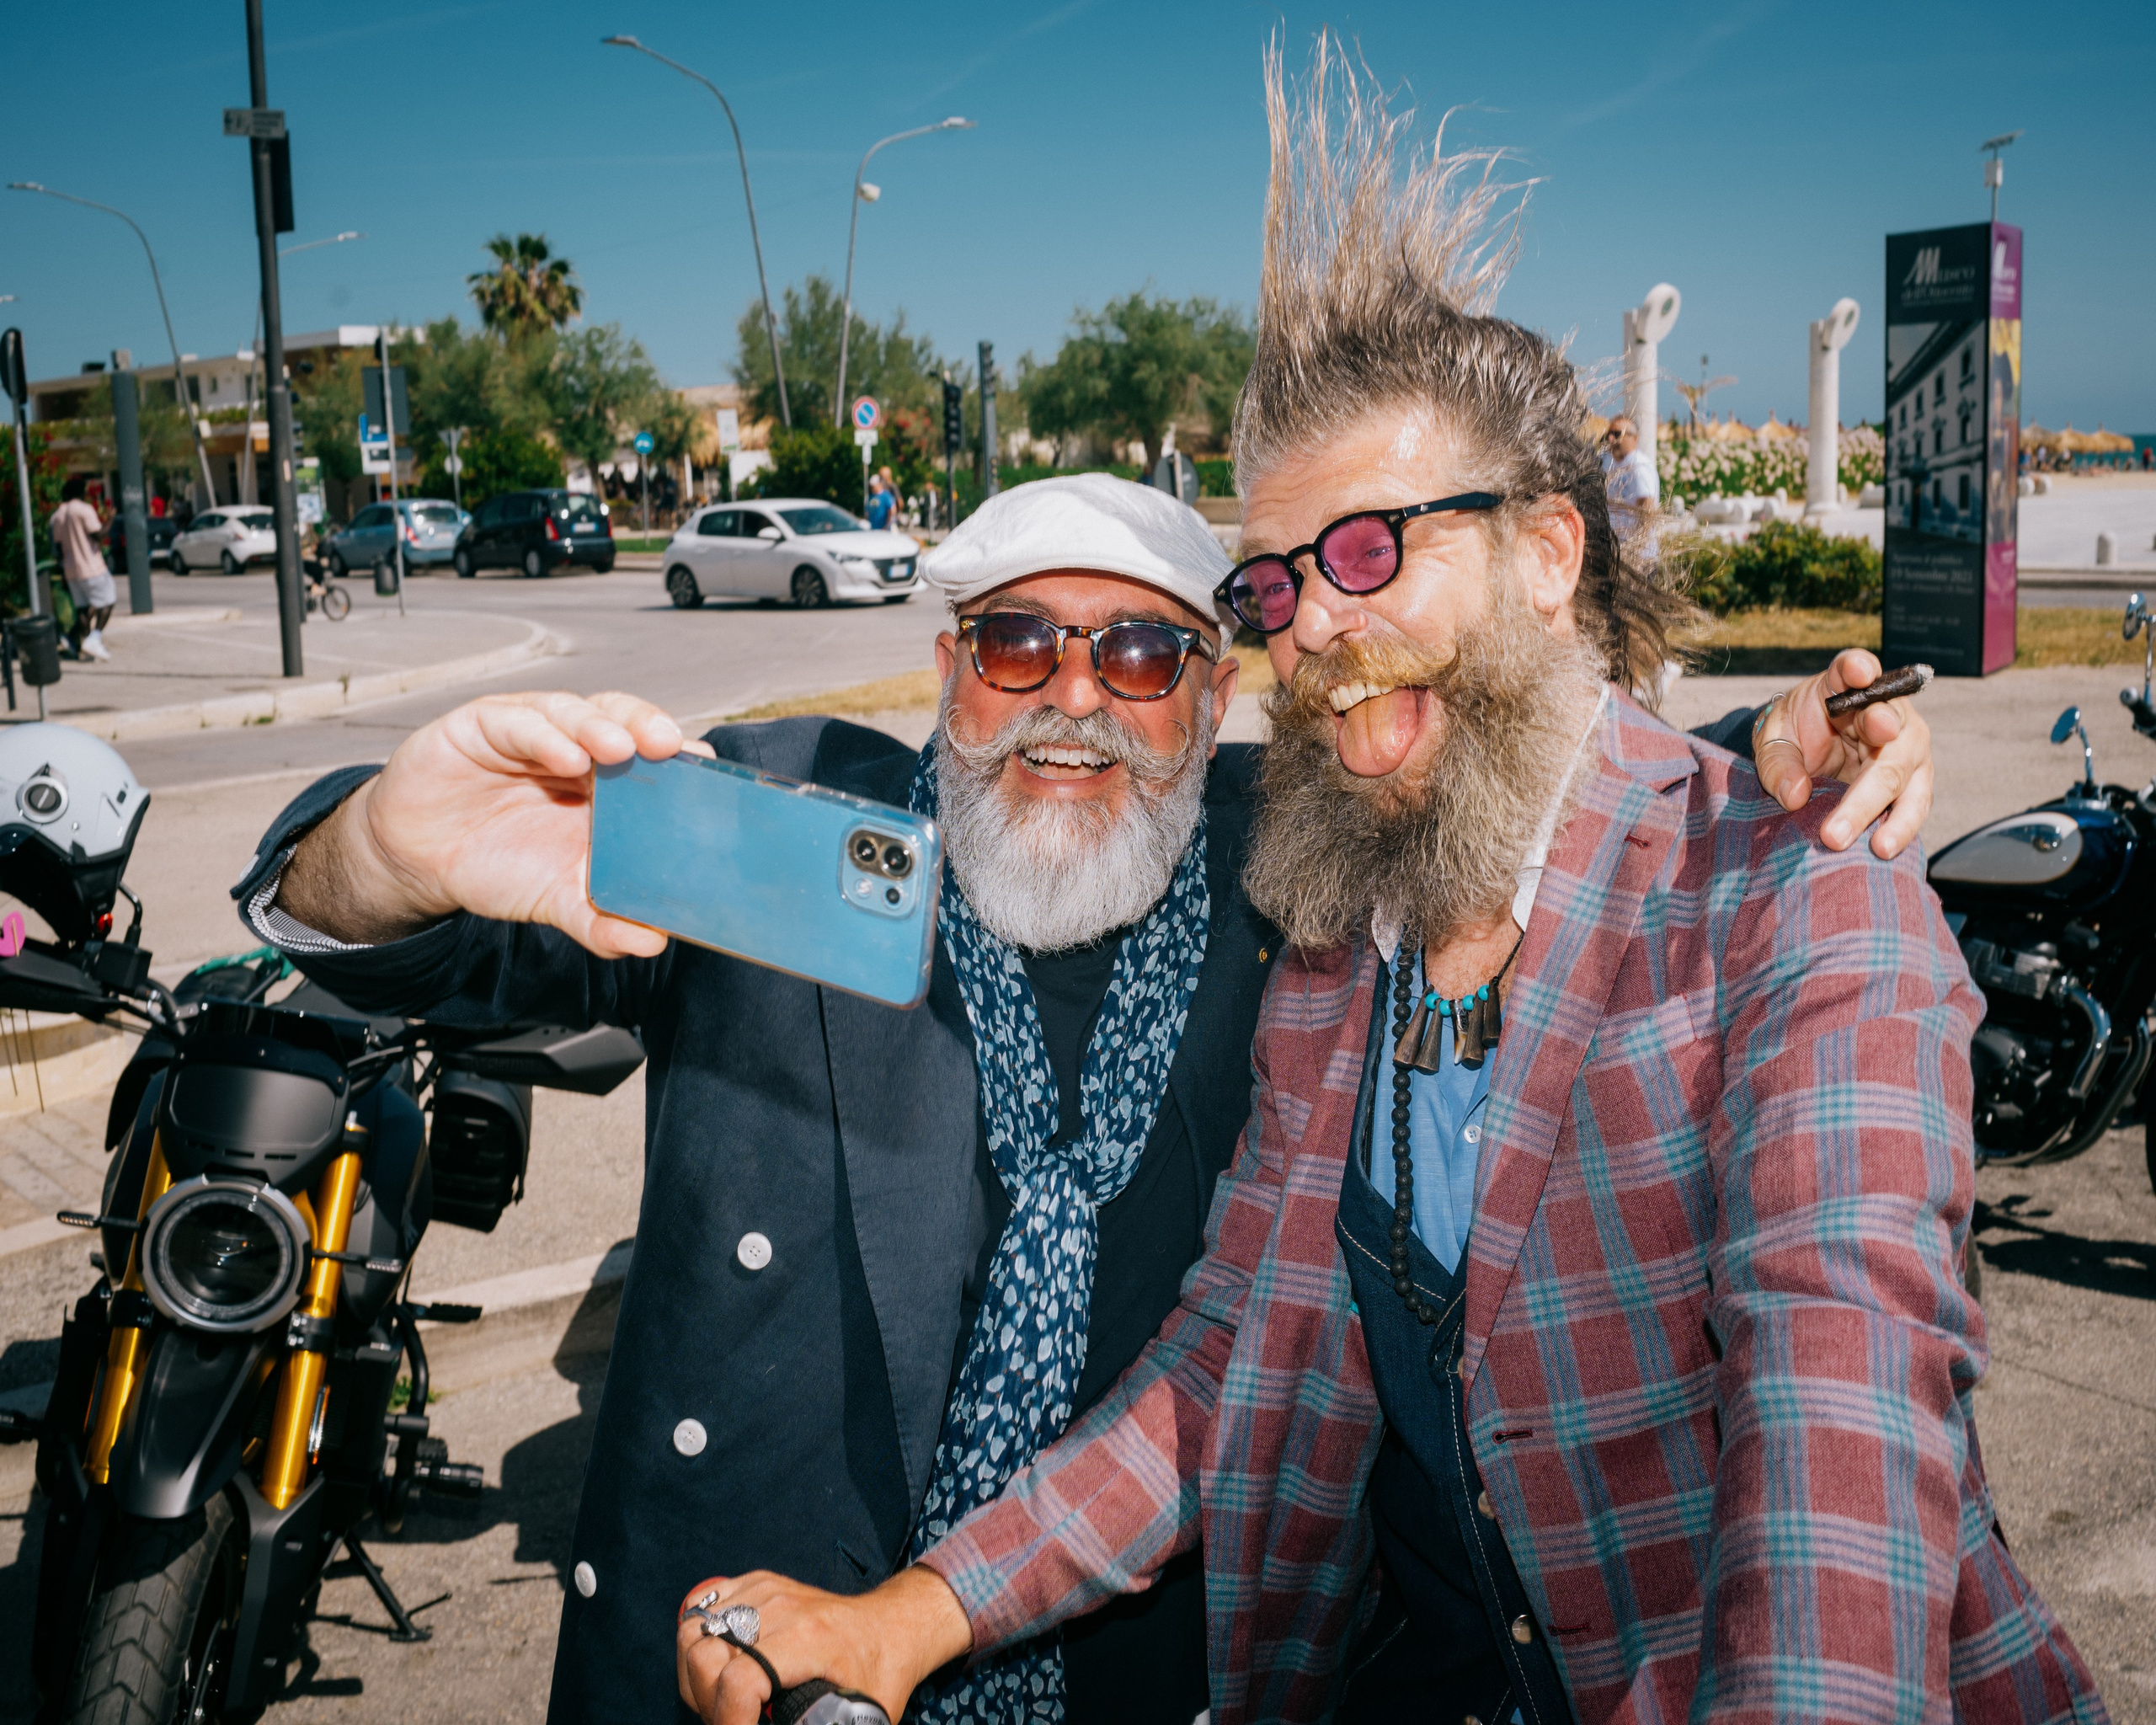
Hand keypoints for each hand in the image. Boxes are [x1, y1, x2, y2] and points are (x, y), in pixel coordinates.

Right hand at [276, 690, 712, 952]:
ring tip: (620, 749)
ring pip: (576, 711)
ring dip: (602, 726)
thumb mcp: (557, 898)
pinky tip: (564, 756)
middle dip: (649, 728)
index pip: (654, 757)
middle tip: (669, 747)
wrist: (420, 861)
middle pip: (624, 721)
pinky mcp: (484, 724)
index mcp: (607, 783)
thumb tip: (652, 943)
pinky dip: (545, 736)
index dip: (680, 759)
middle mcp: (577, 746)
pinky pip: (518, 721)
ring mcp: (533, 730)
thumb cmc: (500, 863)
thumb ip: (603, 921)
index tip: (708, 772)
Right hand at [675, 1566, 970, 1724]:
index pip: (741, 1679)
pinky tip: (719, 1667)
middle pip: (705, 1656)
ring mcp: (765, 1589)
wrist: (891, 1625)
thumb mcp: (863, 1718)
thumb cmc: (879, 1676)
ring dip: (696, 1677)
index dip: (727, 1721)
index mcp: (810, 1639)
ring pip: (692, 1633)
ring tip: (723, 1700)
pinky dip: (697, 1643)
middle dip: (706, 1704)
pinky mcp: (756, 1583)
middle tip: (732, 1721)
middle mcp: (783, 1607)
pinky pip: (698, 1609)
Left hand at [1752, 649, 1932, 858]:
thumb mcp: (1773, 740)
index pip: (1852, 669)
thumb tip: (1795, 796)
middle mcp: (1886, 709)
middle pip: (1888, 737)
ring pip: (1908, 777)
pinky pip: (1914, 803)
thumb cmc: (1794, 733)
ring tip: (1878, 847)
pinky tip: (1885, 850)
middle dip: (1867, 784)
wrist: (1810, 746)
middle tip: (1839, 824)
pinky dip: (1901, 828)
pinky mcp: (1913, 776)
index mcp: (1845, 685)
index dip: (1855, 668)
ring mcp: (1905, 744)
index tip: (1856, 671)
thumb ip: (1778, 763)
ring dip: (1895, 815)